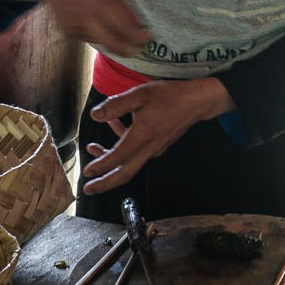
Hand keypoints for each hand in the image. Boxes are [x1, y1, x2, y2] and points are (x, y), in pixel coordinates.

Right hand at [13, 0, 150, 57]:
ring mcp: (76, 23)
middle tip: (137, 50)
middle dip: (127, 49)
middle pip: (111, 40)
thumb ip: (119, 2)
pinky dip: (98, 37)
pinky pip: (89, 39)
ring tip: (123, 44)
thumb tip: (137, 22)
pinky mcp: (69, 31)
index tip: (147, 38)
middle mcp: (87, 12)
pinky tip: (101, 31)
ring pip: (101, 42)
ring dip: (114, 45)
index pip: (122, 21)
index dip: (136, 33)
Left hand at [81, 78, 230, 194]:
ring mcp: (155, 148)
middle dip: (105, 183)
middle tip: (89, 189)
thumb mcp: (140, 95)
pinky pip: (137, 151)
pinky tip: (115, 125)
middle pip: (125, 173)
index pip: (118, 158)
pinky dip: (123, 143)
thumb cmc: (171, 96)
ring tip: (94, 150)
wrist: (197, 101)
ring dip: (110, 160)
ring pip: (129, 162)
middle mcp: (149, 147)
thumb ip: (116, 105)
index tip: (88, 172)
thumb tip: (96, 115)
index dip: (101, 166)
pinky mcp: (158, 144)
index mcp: (143, 136)